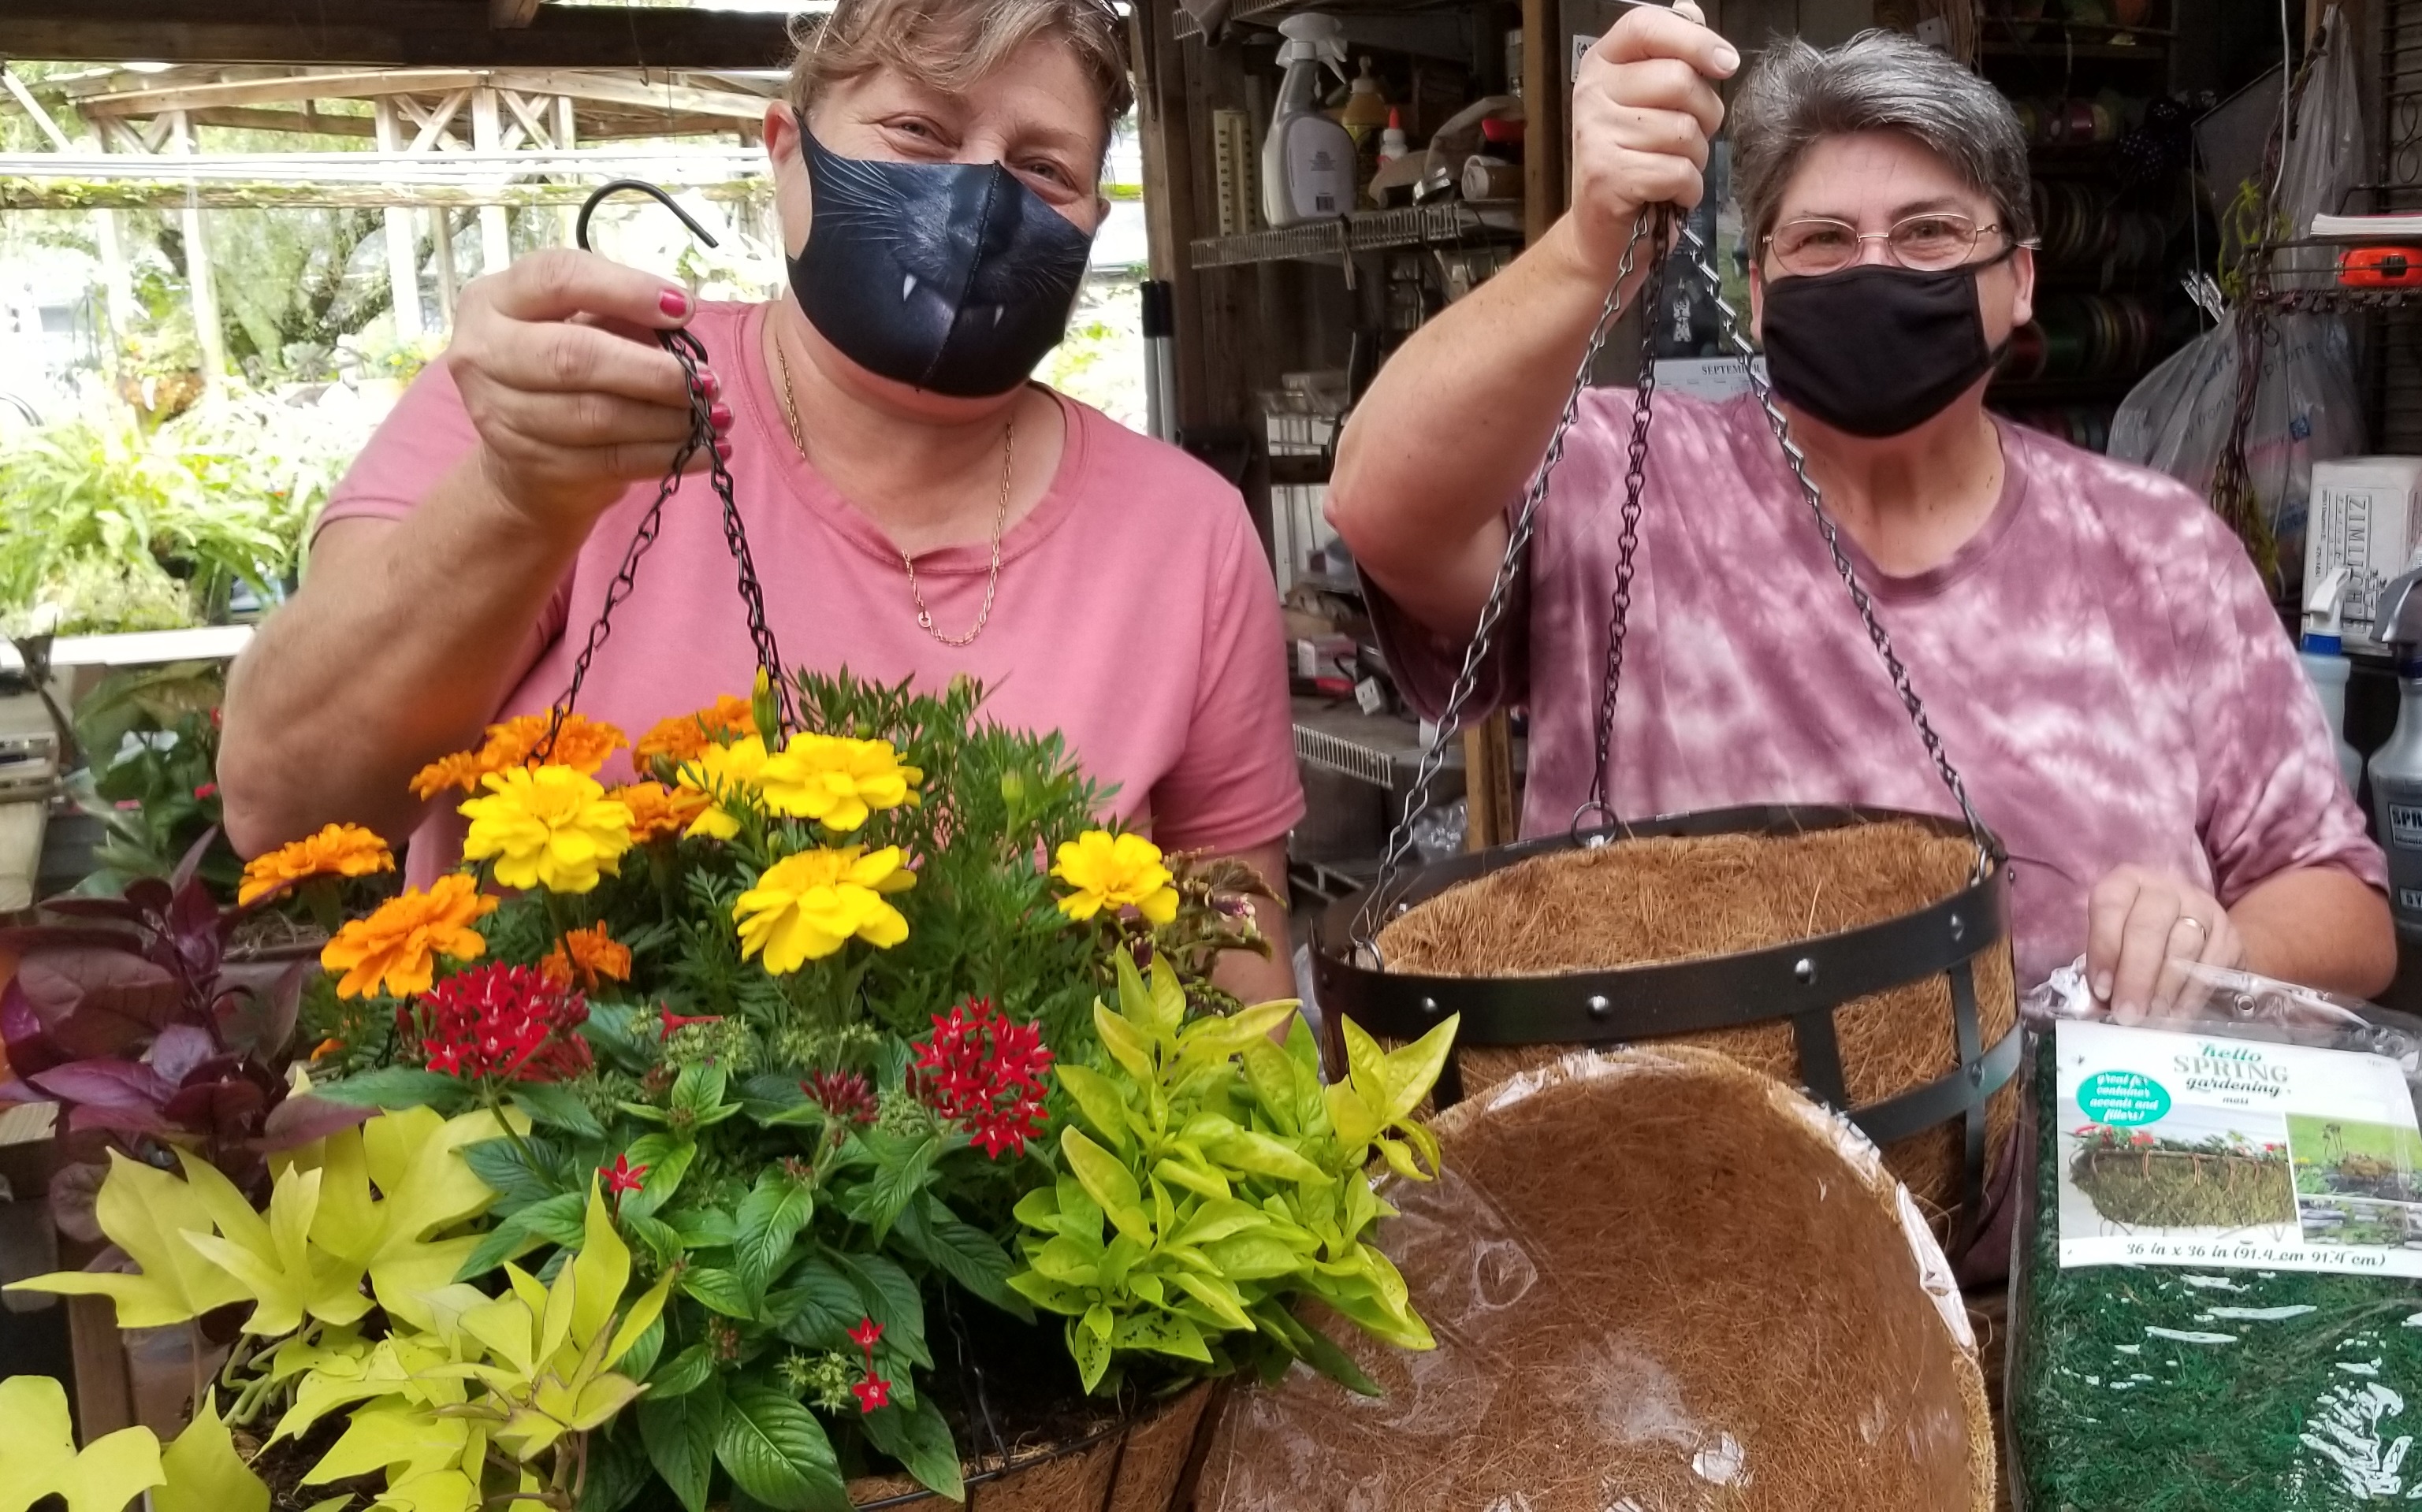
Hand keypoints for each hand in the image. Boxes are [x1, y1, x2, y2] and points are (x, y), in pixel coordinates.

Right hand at [446, 248, 727, 533]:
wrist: (525, 457)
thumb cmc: (564, 369)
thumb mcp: (580, 324)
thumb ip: (620, 313)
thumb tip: (680, 313)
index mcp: (493, 299)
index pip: (557, 278)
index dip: (625, 289)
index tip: (684, 308)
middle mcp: (482, 352)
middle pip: (574, 357)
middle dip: (652, 370)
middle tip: (708, 379)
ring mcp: (499, 414)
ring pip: (595, 416)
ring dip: (668, 419)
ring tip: (716, 416)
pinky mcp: (531, 464)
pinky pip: (610, 461)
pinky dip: (666, 456)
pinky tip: (706, 452)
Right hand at [1566, 0, 1737, 281]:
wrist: (1600, 230)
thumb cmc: (1635, 160)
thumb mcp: (1649, 101)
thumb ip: (1670, 56)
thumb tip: (1690, 9)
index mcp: (1601, 65)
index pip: (1645, 26)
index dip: (1694, 39)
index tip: (1726, 62)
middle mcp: (1592, 94)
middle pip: (1679, 80)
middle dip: (1705, 114)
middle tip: (1690, 137)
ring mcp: (1596, 135)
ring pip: (1685, 131)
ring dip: (1696, 157)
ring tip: (1673, 168)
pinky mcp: (1608, 177)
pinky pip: (1678, 171)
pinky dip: (1688, 189)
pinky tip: (1671, 194)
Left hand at [2086, 864, 2244, 1022]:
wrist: (2194, 933)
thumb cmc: (2137, 939)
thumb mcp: (2114, 941)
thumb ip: (2103, 966)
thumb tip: (2100, 1003)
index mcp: (2126, 882)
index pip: (2110, 905)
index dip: (2104, 948)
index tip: (2102, 989)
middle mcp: (2164, 889)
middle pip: (2148, 928)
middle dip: (2135, 977)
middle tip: (2127, 1013)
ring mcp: (2202, 907)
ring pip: (2183, 946)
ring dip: (2164, 988)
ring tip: (2151, 1017)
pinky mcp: (2229, 934)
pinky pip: (2212, 965)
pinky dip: (2192, 994)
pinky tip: (2177, 1014)